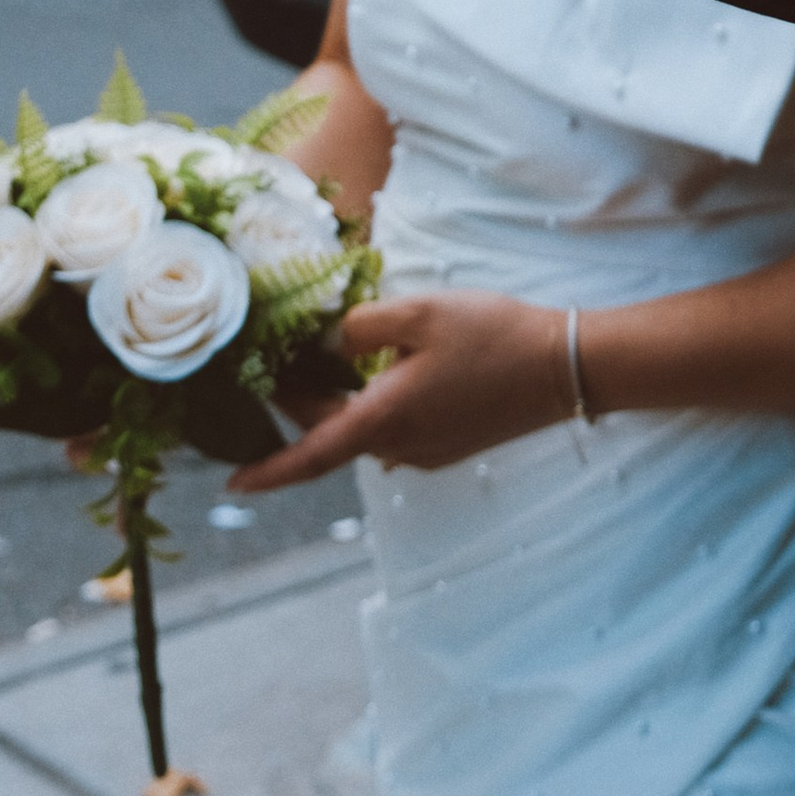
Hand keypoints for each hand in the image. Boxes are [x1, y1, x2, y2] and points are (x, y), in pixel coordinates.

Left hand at [225, 292, 572, 492]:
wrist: (562, 368)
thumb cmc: (492, 336)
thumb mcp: (419, 312)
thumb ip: (360, 326)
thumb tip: (328, 343)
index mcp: (384, 419)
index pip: (310, 455)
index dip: (268, 470)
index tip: (231, 483)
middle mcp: (399, 447)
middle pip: (331, 431)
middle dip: (300, 400)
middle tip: (281, 354)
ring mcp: (425, 451)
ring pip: (361, 428)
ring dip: (337, 400)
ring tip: (325, 353)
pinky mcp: (446, 445)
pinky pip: (391, 429)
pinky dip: (371, 404)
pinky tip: (380, 365)